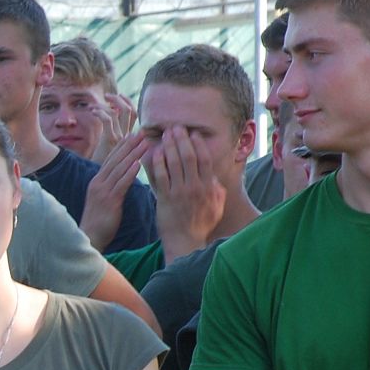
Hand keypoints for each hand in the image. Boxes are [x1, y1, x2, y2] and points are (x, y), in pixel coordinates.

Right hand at [81, 130, 149, 249]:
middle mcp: (98, 183)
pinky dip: (130, 172)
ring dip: (133, 154)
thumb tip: (123, 179)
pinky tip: (138, 163)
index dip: (122, 146)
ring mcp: (103, 191)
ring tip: (145, 142)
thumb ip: (112, 188)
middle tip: (142, 131)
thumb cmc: (99, 222)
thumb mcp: (103, 200)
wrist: (88, 238)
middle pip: (116, 159)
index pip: (111, 159)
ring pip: (120, 168)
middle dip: (130, 145)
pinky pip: (121, 184)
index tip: (133, 135)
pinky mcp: (109, 201)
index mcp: (97, 182)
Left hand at [89, 92, 137, 163]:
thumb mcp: (110, 152)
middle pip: (130, 111)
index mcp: (128, 138)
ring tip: (94, 105)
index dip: (128, 103)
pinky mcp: (110, 140)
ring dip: (106, 105)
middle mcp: (127, 136)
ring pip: (119, 112)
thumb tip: (112, 126)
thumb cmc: (104, 169)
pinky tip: (92, 112)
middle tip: (108, 95)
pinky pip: (108, 120)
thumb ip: (113, 140)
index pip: (134, 115)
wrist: (104, 184)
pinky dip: (100, 112)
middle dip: (119, 100)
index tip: (119, 96)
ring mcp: (120, 137)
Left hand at [151, 125, 226, 260]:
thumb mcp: (217, 206)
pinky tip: (153, 152)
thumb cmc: (201, 224)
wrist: (185, 241)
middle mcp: (195, 187)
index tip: (193, 133)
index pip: (205, 159)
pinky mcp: (165, 198)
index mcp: (209, 187)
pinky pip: (160, 176)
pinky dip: (157, 163)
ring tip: (165, 134)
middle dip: (182, 140)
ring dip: (169, 147)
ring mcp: (180, 192)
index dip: (198, 144)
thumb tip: (215, 176)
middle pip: (189, 157)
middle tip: (176, 127)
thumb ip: (217, 189)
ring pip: (174, 163)